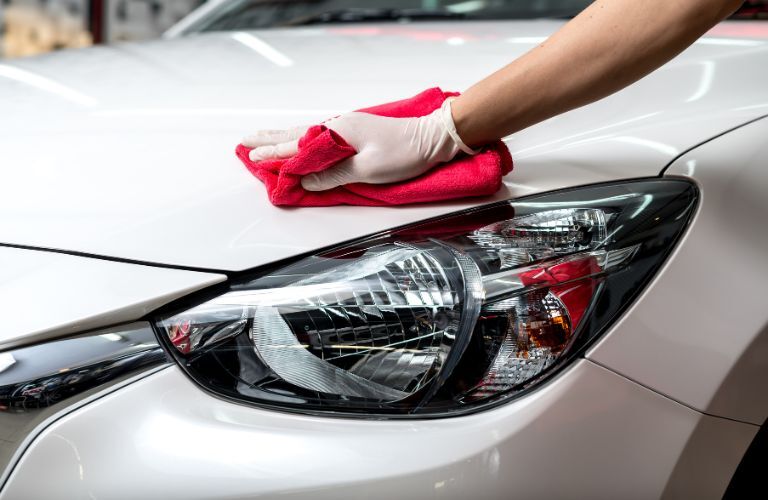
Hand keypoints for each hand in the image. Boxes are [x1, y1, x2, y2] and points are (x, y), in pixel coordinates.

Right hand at [242, 100, 474, 190]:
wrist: (431, 139)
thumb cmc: (403, 153)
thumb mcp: (367, 169)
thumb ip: (334, 175)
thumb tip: (306, 180)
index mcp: (337, 132)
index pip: (298, 146)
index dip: (274, 155)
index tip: (252, 159)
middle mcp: (337, 126)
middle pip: (295, 135)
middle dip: (269, 140)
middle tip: (244, 142)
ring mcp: (345, 128)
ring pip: (304, 134)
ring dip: (281, 138)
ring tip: (261, 139)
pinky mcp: (353, 134)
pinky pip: (317, 137)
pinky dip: (300, 140)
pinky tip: (296, 142)